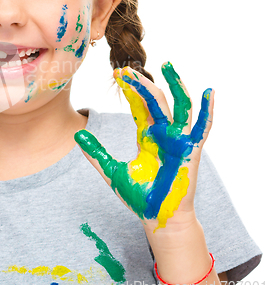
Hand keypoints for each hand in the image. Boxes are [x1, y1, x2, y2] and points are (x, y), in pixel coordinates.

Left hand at [74, 62, 213, 231]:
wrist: (157, 219)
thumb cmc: (140, 196)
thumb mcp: (112, 171)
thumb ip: (97, 153)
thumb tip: (76, 136)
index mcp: (146, 135)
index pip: (138, 105)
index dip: (130, 89)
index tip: (117, 73)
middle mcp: (163, 133)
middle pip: (154, 100)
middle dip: (141, 84)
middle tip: (126, 69)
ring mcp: (178, 140)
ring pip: (179, 105)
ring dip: (174, 85)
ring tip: (166, 64)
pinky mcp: (191, 151)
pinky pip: (202, 128)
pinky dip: (207, 111)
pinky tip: (208, 92)